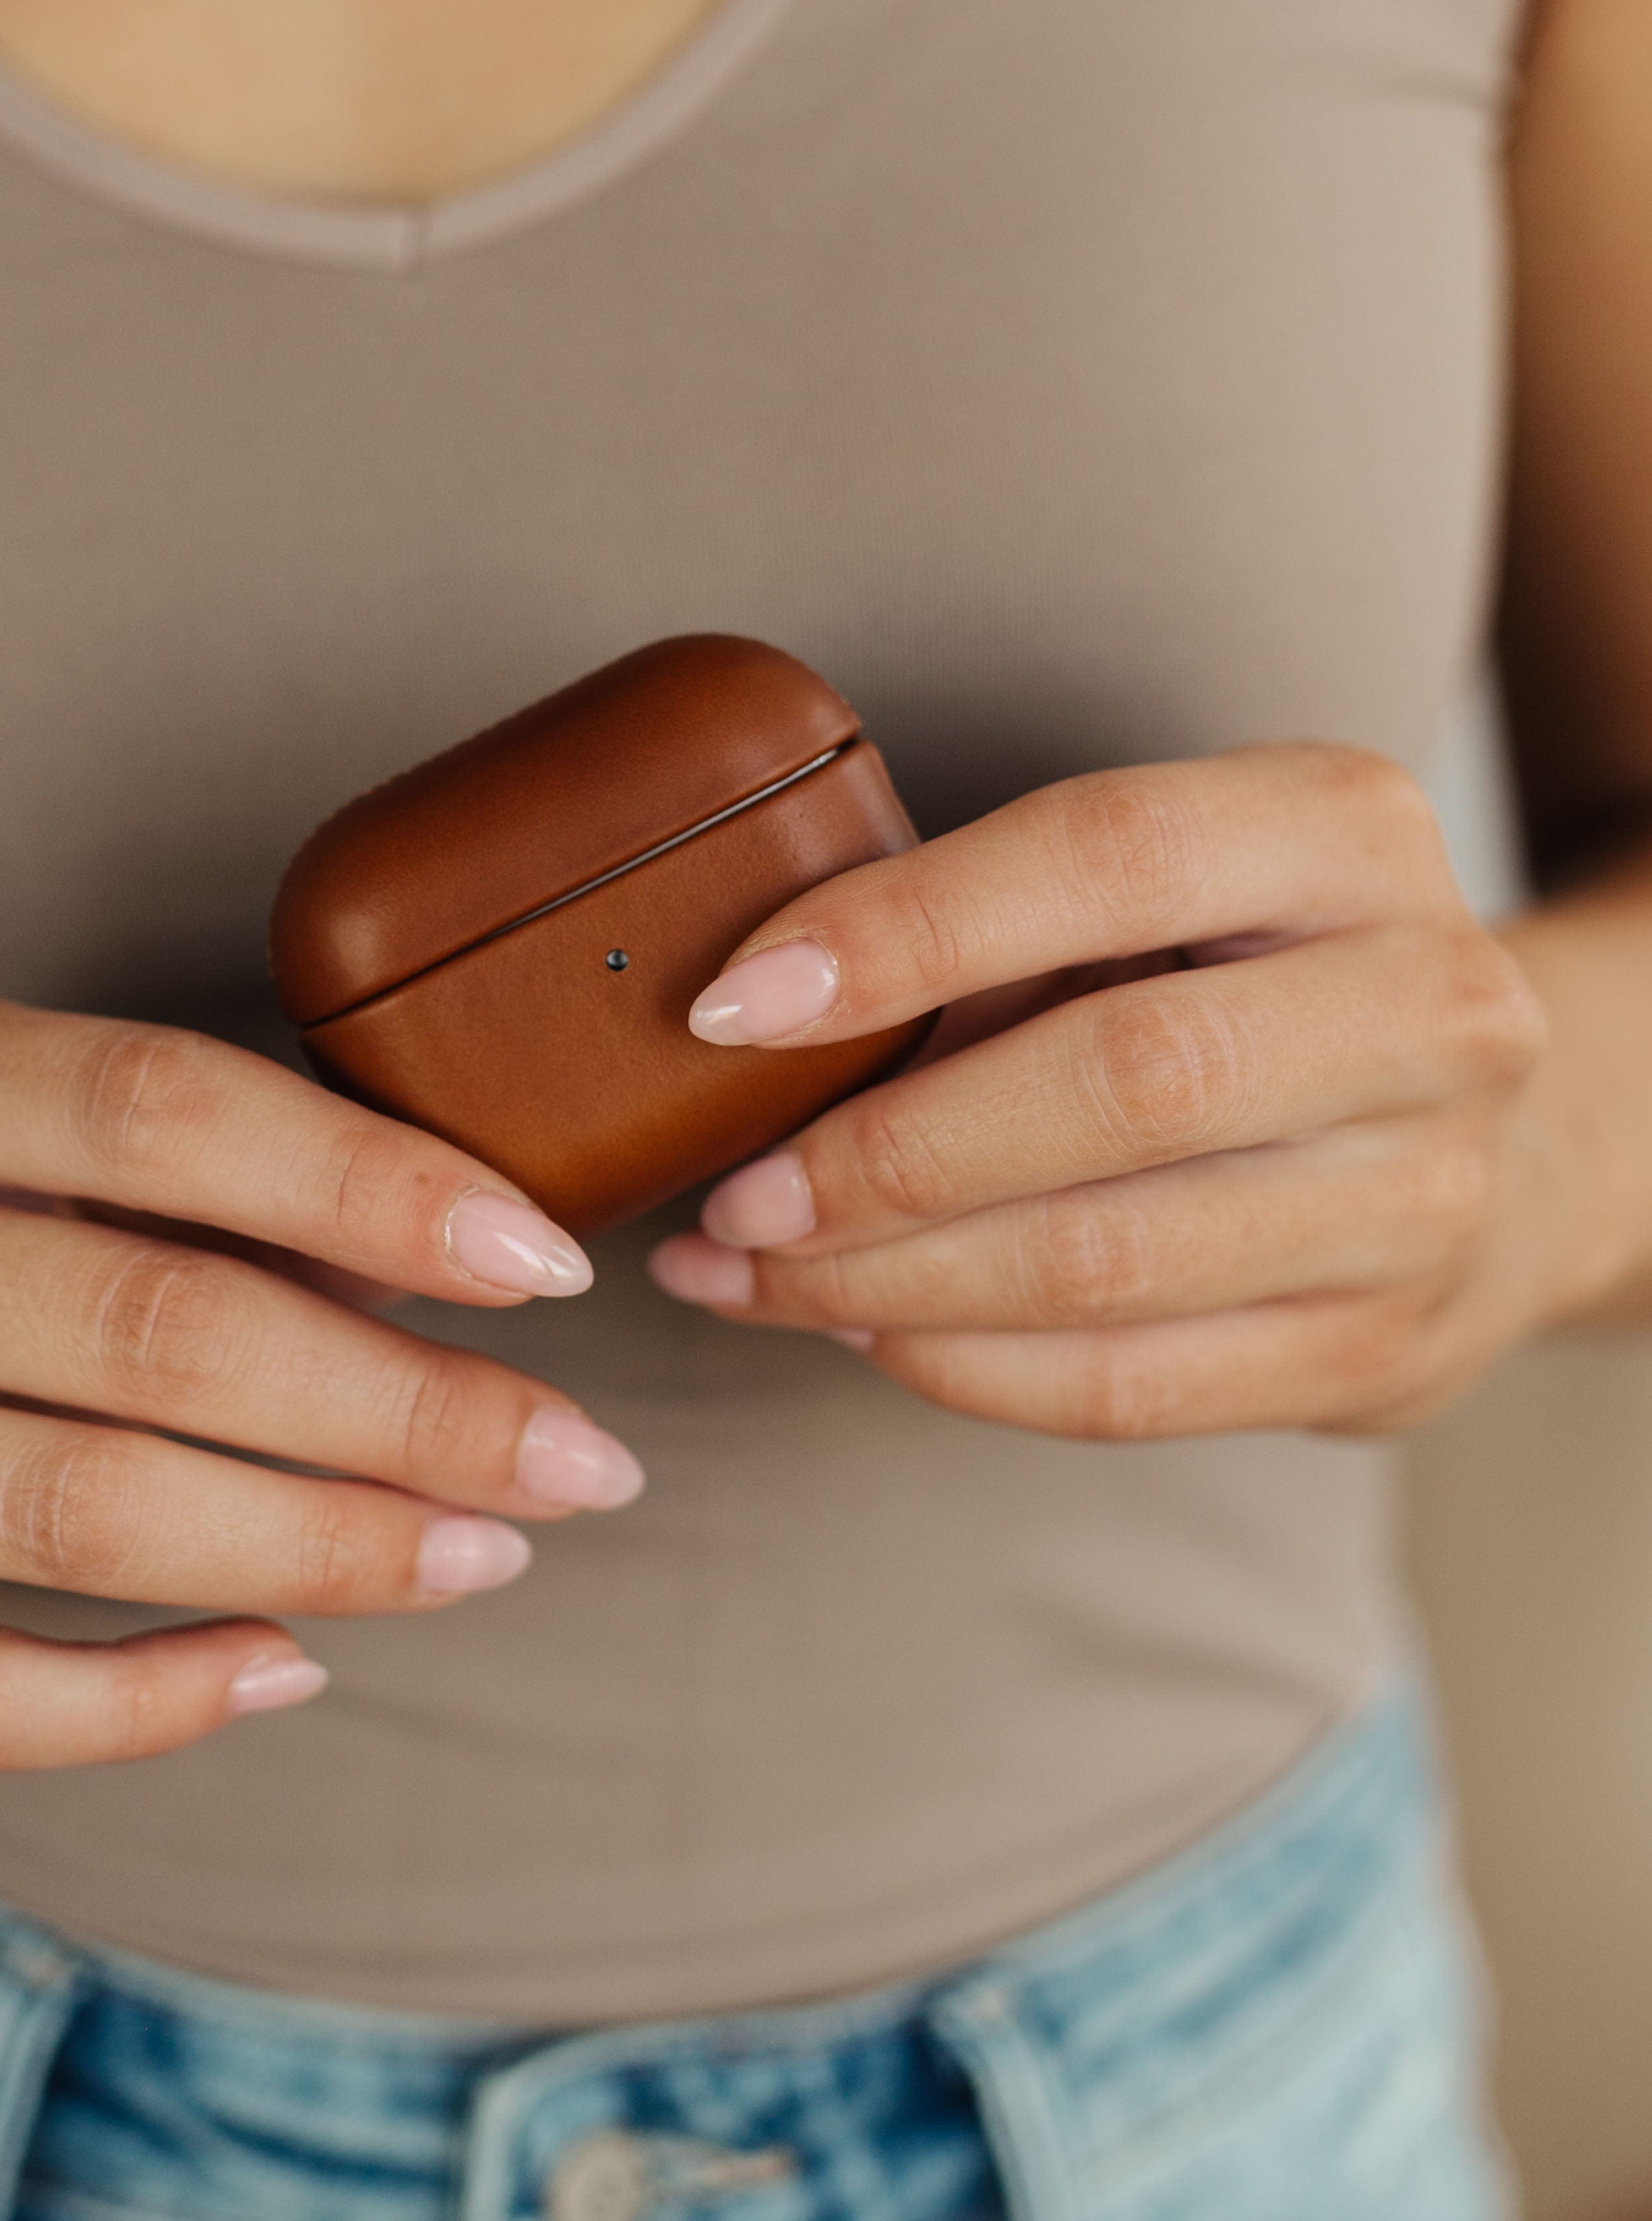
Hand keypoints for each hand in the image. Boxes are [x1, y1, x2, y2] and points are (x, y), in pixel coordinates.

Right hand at [0, 995, 642, 1770]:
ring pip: (87, 1508)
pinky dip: (159, 1695)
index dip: (373, 1186)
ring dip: (325, 1546)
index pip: (160, 1107)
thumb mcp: (25, 1166)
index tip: (550, 1267)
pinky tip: (290, 1666)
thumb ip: (217, 1191)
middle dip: (406, 1405)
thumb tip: (494, 1266)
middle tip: (582, 1463)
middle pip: (154, 1325)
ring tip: (487, 1559)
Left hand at [648, 746, 1570, 1438]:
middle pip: (1124, 1081)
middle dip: (889, 1153)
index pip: (1110, 851)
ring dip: (887, 1281)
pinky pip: (1127, 1386)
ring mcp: (1423, 1194)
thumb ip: (990, 930)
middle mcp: (1428, 1006)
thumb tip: (745, 1022)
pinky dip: (958, 1364)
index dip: (906, 929)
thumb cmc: (1249, 991)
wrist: (1486, 1149)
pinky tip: (859, 1330)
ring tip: (751, 1270)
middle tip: (733, 1193)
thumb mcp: (1165, 898)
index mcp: (1351, 834)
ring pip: (1109, 1261)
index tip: (734, 1006)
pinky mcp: (1381, 1350)